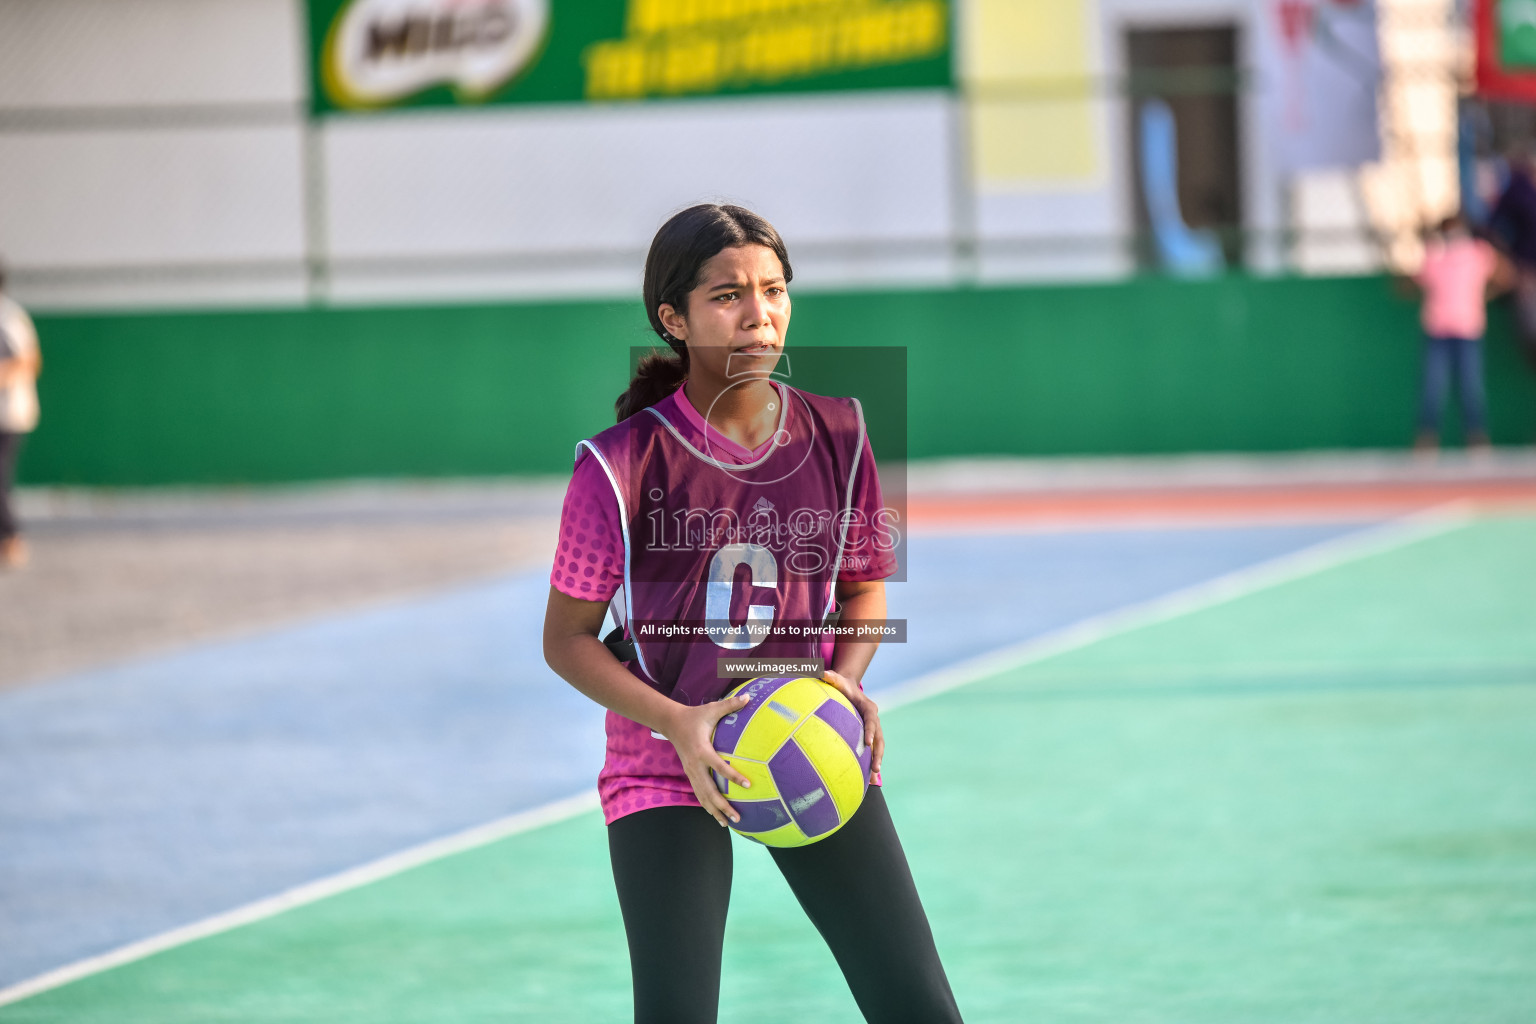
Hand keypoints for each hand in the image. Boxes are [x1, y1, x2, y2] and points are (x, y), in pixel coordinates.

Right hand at [660, 693, 752, 826]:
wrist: (671, 723)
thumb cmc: (695, 716)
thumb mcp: (711, 709)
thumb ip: (730, 705)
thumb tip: (749, 697)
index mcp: (702, 750)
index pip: (719, 767)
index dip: (733, 776)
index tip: (748, 785)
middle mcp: (695, 765)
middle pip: (709, 791)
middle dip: (722, 806)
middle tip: (738, 817)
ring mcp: (691, 772)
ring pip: (702, 796)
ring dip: (714, 811)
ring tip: (728, 824)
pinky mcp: (689, 774)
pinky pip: (698, 793)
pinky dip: (707, 806)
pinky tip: (716, 816)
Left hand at [821, 669, 882, 776]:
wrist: (849, 689)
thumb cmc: (841, 685)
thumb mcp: (837, 680)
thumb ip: (831, 677)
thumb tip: (822, 673)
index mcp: (868, 708)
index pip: (871, 720)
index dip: (871, 731)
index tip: (868, 743)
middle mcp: (874, 720)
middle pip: (880, 738)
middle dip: (878, 753)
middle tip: (875, 768)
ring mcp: (873, 729)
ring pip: (878, 748)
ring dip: (877, 762)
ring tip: (874, 778)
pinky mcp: (869, 736)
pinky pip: (871, 751)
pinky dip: (871, 764)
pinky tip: (868, 781)